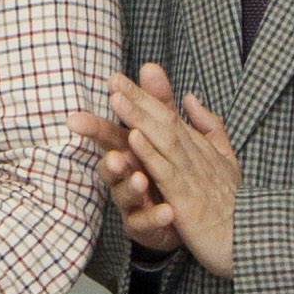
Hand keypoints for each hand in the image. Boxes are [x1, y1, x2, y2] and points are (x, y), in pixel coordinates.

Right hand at [75, 96, 178, 257]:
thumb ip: (158, 101)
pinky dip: (154, 217)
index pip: (112, 135)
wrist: (191, 214)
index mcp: (130, 151)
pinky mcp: (143, 226)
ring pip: (124, 195)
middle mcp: (126, 175)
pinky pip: (144, 223)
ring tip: (142, 181)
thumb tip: (150, 67)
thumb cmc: (169, 170)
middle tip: (115, 157)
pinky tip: (167, 211)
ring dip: (131, 188)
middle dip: (109, 162)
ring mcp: (132, 202)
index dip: (102, 125)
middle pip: (109, 167)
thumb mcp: (168, 132)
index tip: (105, 115)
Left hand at [105, 64, 242, 278]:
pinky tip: (132, 138)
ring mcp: (192, 176)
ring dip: (139, 118)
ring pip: (163, 140)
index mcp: (199, 148)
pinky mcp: (188, 200)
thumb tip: (191, 97)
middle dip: (137, 97)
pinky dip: (150, 154)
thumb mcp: (226, 162)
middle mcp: (196, 156)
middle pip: (164, 120)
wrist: (252, 240)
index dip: (144, 96)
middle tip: (112, 76)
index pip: (169, 115)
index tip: (118, 78)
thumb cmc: (234, 206)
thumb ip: (209, 128)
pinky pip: (166, 172)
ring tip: (117, 98)